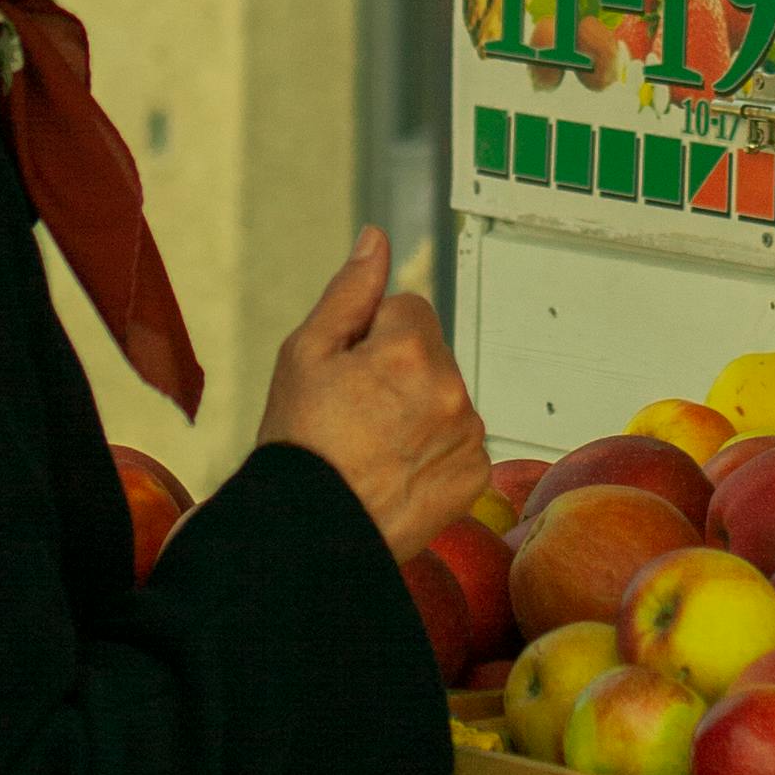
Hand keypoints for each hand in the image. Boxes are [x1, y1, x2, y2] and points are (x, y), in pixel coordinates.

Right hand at [257, 226, 489, 565]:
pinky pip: (460, 441)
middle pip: (429, 351)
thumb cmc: (300, 443)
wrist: (308, 535)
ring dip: (419, 409)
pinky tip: (397, 471)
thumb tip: (377, 239)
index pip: (407, 307)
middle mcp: (450, 389)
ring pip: (445, 395)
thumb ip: (350, 291)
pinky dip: (435, 451)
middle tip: (354, 415)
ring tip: (373, 448)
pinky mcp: (474, 477)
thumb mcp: (305, 354)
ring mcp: (467, 436)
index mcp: (409, 349)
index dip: (371, 336)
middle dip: (399, 370)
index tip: (348, 374)